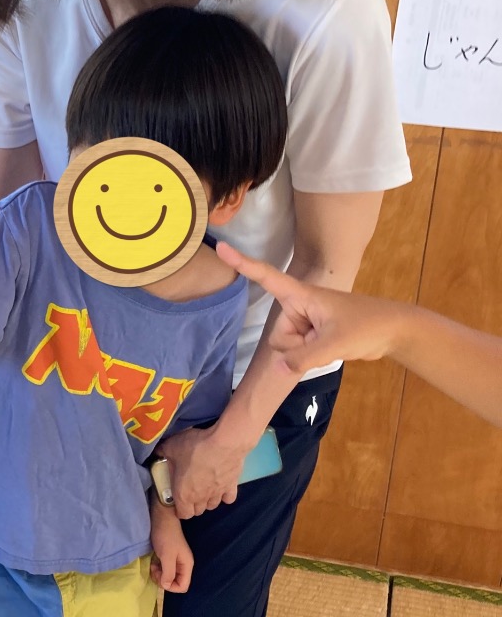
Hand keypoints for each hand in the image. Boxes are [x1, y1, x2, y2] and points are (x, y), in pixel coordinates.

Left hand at [149, 501, 193, 592]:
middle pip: (175, 582)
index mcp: (187, 565)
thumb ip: (168, 573)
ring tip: (153, 566)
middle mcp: (183, 564)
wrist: (162, 517)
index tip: (160, 578)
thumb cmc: (165, 537)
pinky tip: (153, 562)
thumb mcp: (167, 556)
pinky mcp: (169, 555)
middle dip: (164, 580)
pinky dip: (159, 568)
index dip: (171, 587)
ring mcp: (176, 559)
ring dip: (160, 574)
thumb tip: (166, 585)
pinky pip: (165, 568)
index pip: (183, 586)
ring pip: (169, 575)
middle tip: (154, 571)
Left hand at [160, 426, 245, 519]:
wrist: (224, 443)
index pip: (183, 514)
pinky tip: (220, 486)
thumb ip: (161, 453)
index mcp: (184, 494)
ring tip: (204, 487)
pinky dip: (224, 495)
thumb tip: (156, 453)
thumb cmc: (194, 448)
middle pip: (198, 511)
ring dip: (207, 500)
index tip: (178, 499)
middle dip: (193, 504)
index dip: (180, 509)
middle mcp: (201, 498)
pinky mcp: (232, 487)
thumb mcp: (170, 447)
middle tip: (189, 489)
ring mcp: (218, 494)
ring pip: (212, 505)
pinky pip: (228, 498)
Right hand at [215, 242, 395, 371]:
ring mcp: (305, 321)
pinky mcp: (312, 334)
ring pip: (287, 347)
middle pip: (279, 335)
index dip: (243, 263)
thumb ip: (303, 358)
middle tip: (325, 341)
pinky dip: (310, 355)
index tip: (221, 247)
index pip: (266, 277)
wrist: (395, 331)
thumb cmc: (366, 326)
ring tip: (331, 343)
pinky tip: (331, 348)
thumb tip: (277, 369)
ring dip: (306, 352)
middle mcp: (299, 306)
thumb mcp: (334, 343)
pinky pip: (297, 352)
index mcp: (301, 295)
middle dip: (297, 346)